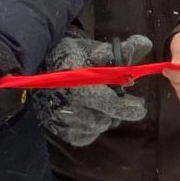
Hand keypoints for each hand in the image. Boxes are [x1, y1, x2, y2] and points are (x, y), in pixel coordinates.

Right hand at [31, 34, 152, 147]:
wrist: (34, 64)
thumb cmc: (67, 54)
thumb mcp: (94, 48)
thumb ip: (120, 51)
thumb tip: (146, 44)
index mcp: (82, 88)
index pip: (113, 106)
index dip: (130, 108)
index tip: (140, 107)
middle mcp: (72, 108)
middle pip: (106, 119)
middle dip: (116, 110)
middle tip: (117, 99)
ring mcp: (63, 120)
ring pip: (96, 127)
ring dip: (103, 117)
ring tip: (101, 103)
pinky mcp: (57, 127)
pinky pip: (82, 136)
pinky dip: (90, 128)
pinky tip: (90, 114)